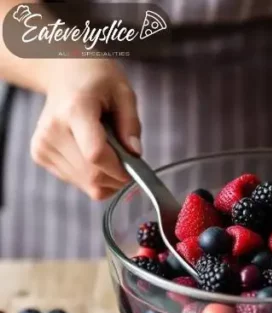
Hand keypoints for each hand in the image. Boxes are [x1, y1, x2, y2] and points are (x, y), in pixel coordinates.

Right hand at [30, 59, 140, 199]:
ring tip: (108, 151)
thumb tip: (135, 154)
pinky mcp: (39, 155)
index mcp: (75, 111)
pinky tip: (91, 154)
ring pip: (85, 183)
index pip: (96, 155)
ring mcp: (43, 144)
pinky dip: (91, 176)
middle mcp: (53, 130)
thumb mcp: (124, 93)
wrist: (63, 74)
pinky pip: (75, 181)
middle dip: (117, 176)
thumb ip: (131, 124)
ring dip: (106, 177)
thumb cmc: (97, 81)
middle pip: (91, 175)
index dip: (120, 169)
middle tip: (127, 160)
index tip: (134, 166)